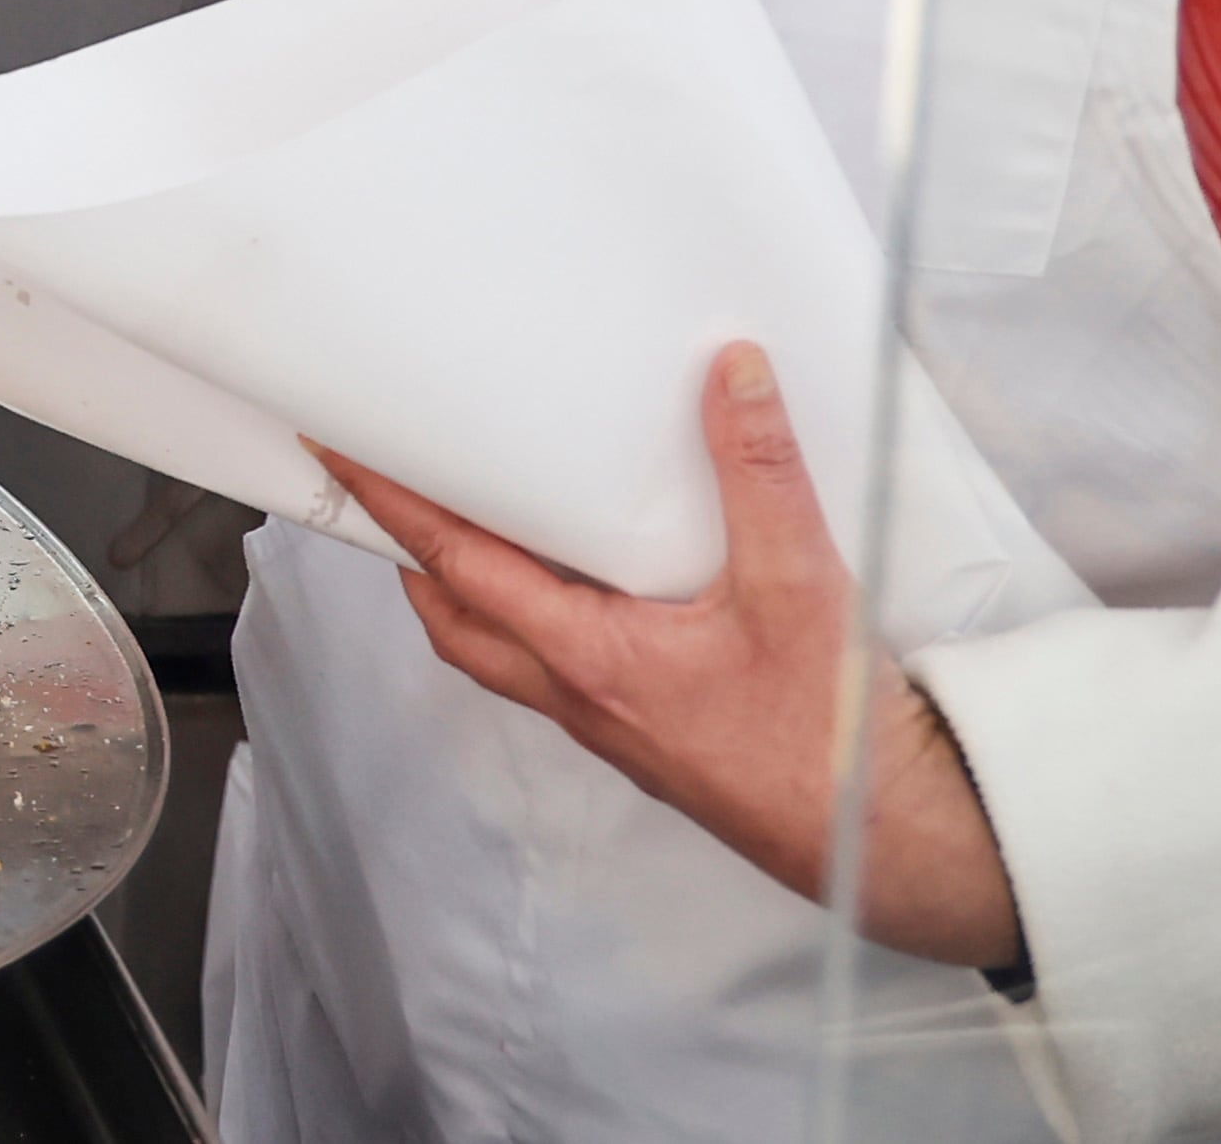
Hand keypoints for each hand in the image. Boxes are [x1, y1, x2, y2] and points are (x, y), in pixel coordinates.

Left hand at [322, 344, 1023, 971]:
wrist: (883, 843)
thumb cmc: (830, 739)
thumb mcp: (799, 584)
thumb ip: (760, 472)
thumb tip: (731, 376)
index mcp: (587, 656)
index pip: (456, 564)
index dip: (392, 504)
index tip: (338, 451)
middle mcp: (579, 694)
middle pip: (455, 617)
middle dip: (410, 552)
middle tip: (390, 485)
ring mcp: (608, 722)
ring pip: (501, 650)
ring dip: (470, 590)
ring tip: (473, 522)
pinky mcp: (646, 735)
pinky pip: (556, 670)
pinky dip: (534, 619)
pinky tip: (578, 589)